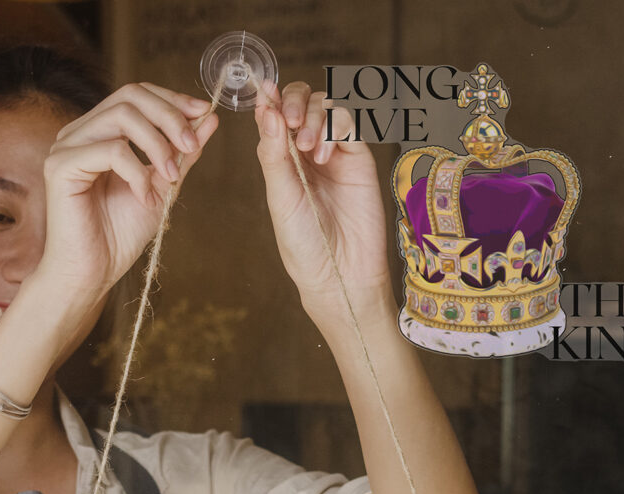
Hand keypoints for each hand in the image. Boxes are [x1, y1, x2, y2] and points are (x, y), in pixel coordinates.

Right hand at [36, 83, 218, 309]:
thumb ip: (181, 153)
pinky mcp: (60, 166)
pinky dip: (137, 172)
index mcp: (100, 133)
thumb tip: (209, 118)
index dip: (172, 100)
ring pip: (121, 116)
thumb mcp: (162, 188)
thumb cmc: (120, 236)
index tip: (203, 114)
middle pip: (130, 96)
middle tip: (192, 147)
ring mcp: (67, 147)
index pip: (136, 94)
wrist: (93, 273)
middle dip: (170, 117)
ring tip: (172, 176)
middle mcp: (80, 133)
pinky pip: (110, 150)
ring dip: (158, 144)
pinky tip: (144, 197)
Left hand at [254, 81, 391, 324]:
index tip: (265, 92)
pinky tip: (324, 154)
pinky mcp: (359, 158)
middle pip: (302, 101)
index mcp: (281, 160)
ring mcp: (335, 152)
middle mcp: (307, 152)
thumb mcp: (280, 198)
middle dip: (294, 101)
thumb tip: (264, 108)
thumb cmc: (303, 243)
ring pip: (327, 106)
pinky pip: (350, 122)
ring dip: (314, 116)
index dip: (270, 99)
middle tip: (290, 122)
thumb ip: (273, 153)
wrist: (340, 272)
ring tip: (307, 149)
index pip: (274, 115)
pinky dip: (335, 127)